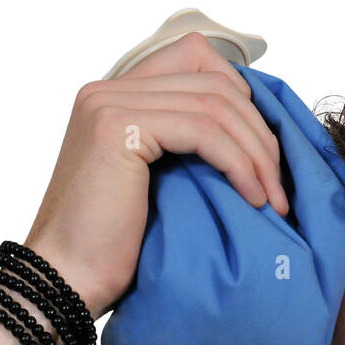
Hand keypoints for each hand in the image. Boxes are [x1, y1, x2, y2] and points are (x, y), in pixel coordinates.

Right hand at [23, 32, 288, 319]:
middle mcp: (106, 90)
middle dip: (258, 130)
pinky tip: (252, 197)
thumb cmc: (106, 251)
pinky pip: (203, 130)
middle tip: (280, 183)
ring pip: (215, 103)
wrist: (64, 282)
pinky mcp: (118, 127)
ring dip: (257, 152)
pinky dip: (238, 162)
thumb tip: (247, 135)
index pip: (196, 62)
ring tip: (273, 197)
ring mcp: (108, 104)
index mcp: (112, 97)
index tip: (263, 152)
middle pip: (212, 79)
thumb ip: (180, 147)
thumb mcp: (151, 186)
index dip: (242, 99)